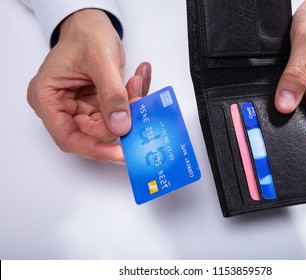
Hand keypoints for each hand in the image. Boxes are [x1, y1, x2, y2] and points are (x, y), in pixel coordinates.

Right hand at [27, 9, 150, 161]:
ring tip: (137, 83)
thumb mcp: (99, 60)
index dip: (94, 149)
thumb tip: (121, 125)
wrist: (92, 25)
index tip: (118, 154)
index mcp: (48, 98)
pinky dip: (132, 101)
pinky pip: (118, 112)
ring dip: (129, 108)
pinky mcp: (98, 105)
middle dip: (120, 122)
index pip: (69, 137)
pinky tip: (138, 81)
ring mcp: (81, 107)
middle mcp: (62, 107)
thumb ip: (111, 94)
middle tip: (138, 104)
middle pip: (93, 134)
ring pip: (110, 124)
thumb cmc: (85, 35)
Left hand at [274, 0, 305, 133]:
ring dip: (279, 103)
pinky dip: (280, 91)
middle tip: (262, 111)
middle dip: (281, 118)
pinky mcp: (305, 80)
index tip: (274, 130)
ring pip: (293, 107)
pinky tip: (271, 85)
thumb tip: (284, 104)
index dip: (295, 133)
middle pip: (300, 120)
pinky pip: (291, 93)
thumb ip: (295, 74)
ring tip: (266, 94)